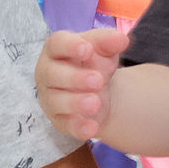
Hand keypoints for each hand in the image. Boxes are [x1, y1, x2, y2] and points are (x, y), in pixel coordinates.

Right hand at [36, 27, 130, 143]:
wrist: (99, 89)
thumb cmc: (94, 62)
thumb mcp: (104, 50)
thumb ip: (110, 42)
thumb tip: (121, 39)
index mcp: (56, 49)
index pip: (56, 44)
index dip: (70, 46)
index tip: (87, 49)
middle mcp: (47, 73)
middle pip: (52, 74)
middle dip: (74, 78)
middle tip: (97, 81)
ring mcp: (51, 97)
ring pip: (56, 101)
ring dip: (75, 102)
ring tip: (96, 103)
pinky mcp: (59, 120)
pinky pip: (65, 125)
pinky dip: (78, 127)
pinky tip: (93, 128)